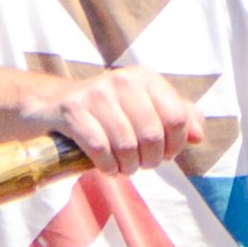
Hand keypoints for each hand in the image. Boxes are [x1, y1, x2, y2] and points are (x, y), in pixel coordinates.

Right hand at [32, 66, 215, 175]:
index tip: (165, 155)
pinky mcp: (72, 111)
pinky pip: (99, 149)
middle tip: (140, 165)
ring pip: (126, 145)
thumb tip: (197, 134)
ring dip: (127, 166)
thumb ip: (176, 117)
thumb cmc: (104, 114)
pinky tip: (106, 167)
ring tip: (123, 167)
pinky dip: (106, 166)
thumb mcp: (142, 109)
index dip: (175, 145)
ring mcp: (95, 94)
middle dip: (150, 160)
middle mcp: (122, 81)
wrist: (50, 106)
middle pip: (153, 135)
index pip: (177, 117)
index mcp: (145, 79)